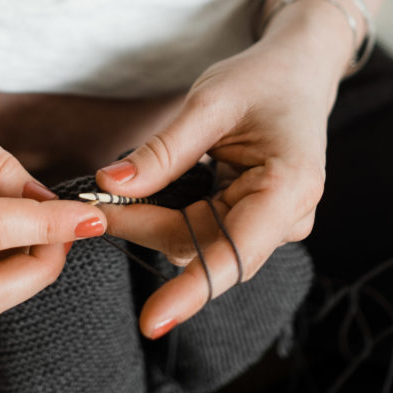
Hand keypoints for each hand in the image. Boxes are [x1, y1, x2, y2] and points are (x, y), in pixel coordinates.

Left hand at [95, 1, 351, 337]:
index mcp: (288, 187)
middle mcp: (288, 217)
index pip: (234, 253)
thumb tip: (110, 187)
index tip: (151, 322)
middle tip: (93, 202)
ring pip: (199, 244)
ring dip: (152, 222)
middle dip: (145, 228)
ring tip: (112, 196)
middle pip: (204, 247)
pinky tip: (145, 198)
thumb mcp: (210, 102)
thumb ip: (163, 150)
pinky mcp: (256, 221)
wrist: (299, 70)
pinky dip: (170, 216)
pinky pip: (206, 232)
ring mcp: (274, 223)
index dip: (191, 290)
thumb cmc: (262, 79)